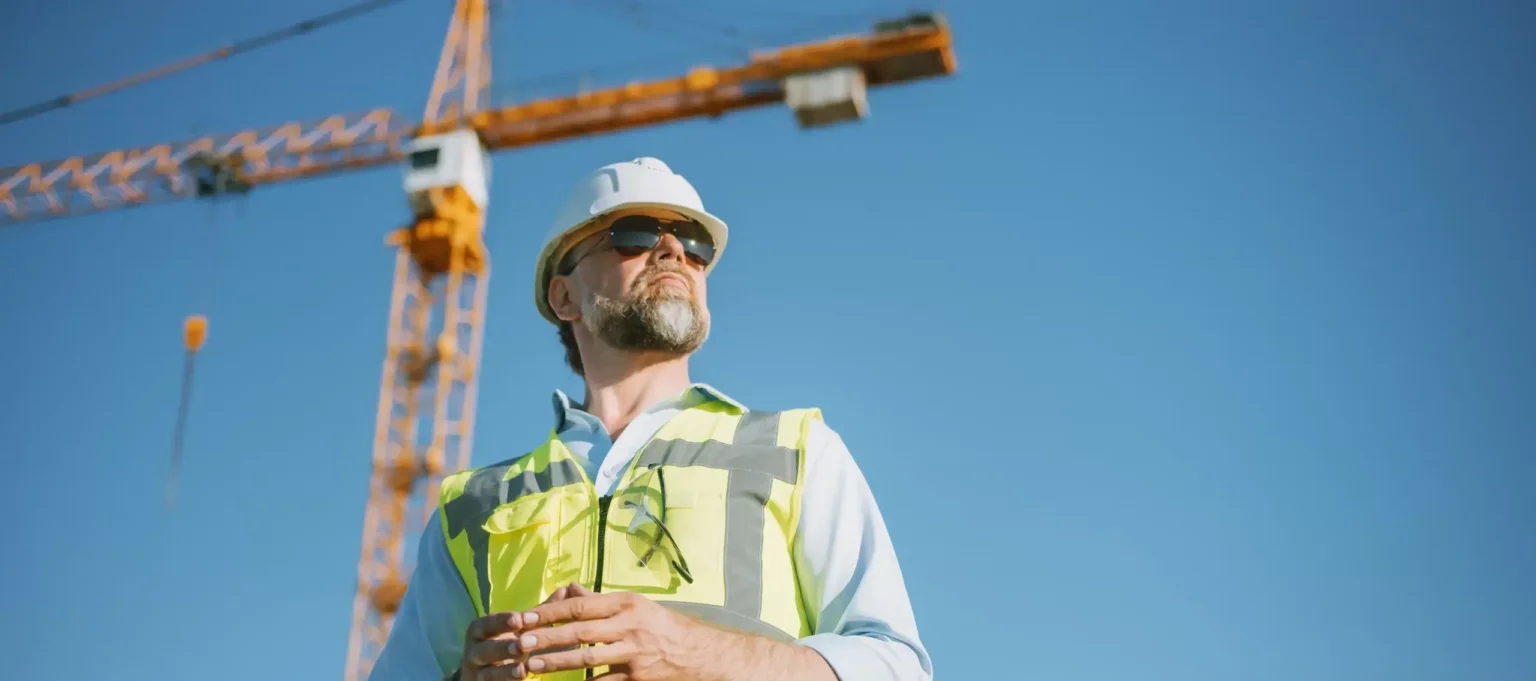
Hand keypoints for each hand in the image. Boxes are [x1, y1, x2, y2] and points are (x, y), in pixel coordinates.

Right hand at [459, 584, 591, 680]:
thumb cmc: (507, 642)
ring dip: (505, 671)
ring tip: (523, 670)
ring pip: (489, 672)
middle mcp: (474, 650)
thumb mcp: (519, 627)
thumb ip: (540, 612)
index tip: (520, 619)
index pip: (488, 623)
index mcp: (480, 629)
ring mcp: (478, 672)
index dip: (503, 621)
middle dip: (503, 647)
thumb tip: (566, 590)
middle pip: (485, 649)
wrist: (485, 673)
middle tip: (521, 646)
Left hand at [516, 588, 715, 679]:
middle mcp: (630, 625)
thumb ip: (599, 601)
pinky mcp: (636, 678)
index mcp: (626, 603)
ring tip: (531, 666)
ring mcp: (633, 653)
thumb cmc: (660, 626)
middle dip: (546, 637)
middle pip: (580, 631)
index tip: (524, 617)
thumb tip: (568, 591)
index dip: (549, 612)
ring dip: (556, 663)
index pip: (580, 606)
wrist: (696, 653)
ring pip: (587, 658)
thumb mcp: (634, 605)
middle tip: (519, 642)